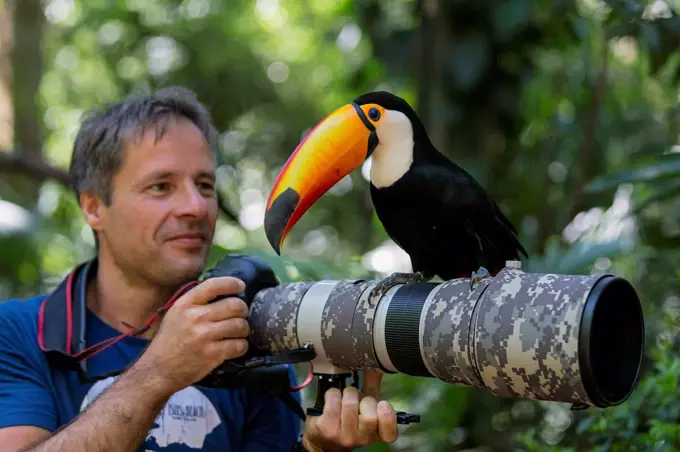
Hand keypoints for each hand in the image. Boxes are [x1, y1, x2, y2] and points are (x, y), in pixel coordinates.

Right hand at [137, 276, 250, 392]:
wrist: (158, 370)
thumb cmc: (168, 341)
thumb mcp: (175, 314)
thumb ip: (195, 303)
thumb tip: (222, 294)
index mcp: (185, 304)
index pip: (214, 285)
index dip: (232, 283)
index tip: (241, 286)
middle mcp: (196, 317)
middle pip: (234, 305)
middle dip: (243, 310)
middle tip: (241, 316)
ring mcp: (205, 336)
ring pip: (240, 325)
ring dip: (244, 330)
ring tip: (238, 333)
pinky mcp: (213, 354)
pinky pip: (239, 345)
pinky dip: (242, 346)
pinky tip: (236, 347)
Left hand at [302, 370, 398, 450]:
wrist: (323, 437)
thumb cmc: (348, 420)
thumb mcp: (364, 406)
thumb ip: (373, 388)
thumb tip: (379, 365)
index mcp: (376, 433)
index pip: (390, 434)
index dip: (388, 418)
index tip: (383, 404)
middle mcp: (363, 439)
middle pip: (370, 416)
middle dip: (364, 399)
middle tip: (358, 400)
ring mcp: (345, 436)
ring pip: (350, 405)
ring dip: (347, 395)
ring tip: (344, 398)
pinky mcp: (328, 429)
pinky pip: (334, 402)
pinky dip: (333, 394)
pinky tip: (332, 399)